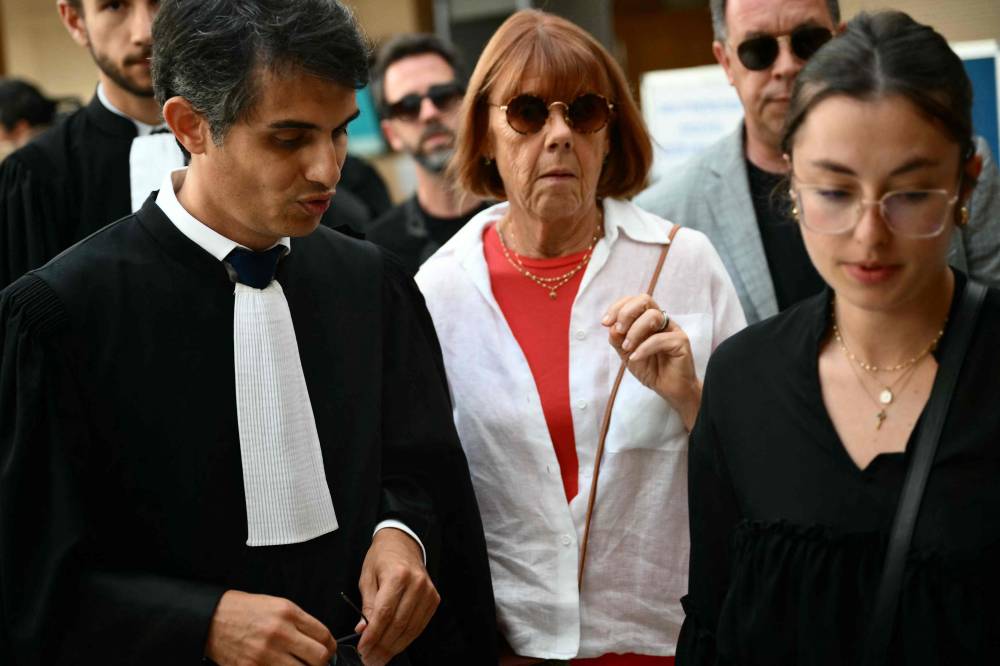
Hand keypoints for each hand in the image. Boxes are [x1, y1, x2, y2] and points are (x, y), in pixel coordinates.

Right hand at [204, 589, 336, 665]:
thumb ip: (299, 622)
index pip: (324, 635)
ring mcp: (265, 654)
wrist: (213, 618)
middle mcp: (280, 633)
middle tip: (316, 661)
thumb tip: (320, 640)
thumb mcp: (276, 605)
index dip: (331, 646)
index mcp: (288, 613)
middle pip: (319, 657)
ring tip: (298, 664)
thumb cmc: (245, 610)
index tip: (328, 650)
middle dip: (321, 662)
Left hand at [355, 527, 439, 665]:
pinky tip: (394, 646)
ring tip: (379, 658)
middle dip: (382, 646)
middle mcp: (417, 584)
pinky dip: (406, 638)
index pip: (384, 613)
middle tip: (369, 659)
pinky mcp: (433, 599)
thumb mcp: (367, 577)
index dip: (373, 635)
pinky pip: (420, 625)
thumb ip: (367, 605)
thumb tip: (363, 631)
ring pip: (411, 629)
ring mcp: (428, 592)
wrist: (403, 542)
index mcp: (397, 575)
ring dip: (394, 647)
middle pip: (399, 624)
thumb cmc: (382, 557)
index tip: (363, 649)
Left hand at [603, 294, 701, 429]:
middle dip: (626, 312)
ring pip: (653, 316)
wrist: (668, 389)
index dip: (617, 307)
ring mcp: (672, 329)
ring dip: (634, 331)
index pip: (633, 301)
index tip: (605, 323)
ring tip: (627, 348)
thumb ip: (618, 340)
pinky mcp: (681, 342)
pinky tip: (635, 358)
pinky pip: (660, 338)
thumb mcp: (626, 354)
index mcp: (647, 319)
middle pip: (645, 300)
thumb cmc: (651, 369)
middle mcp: (661, 320)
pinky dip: (643, 348)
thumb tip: (610, 326)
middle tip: (618, 330)